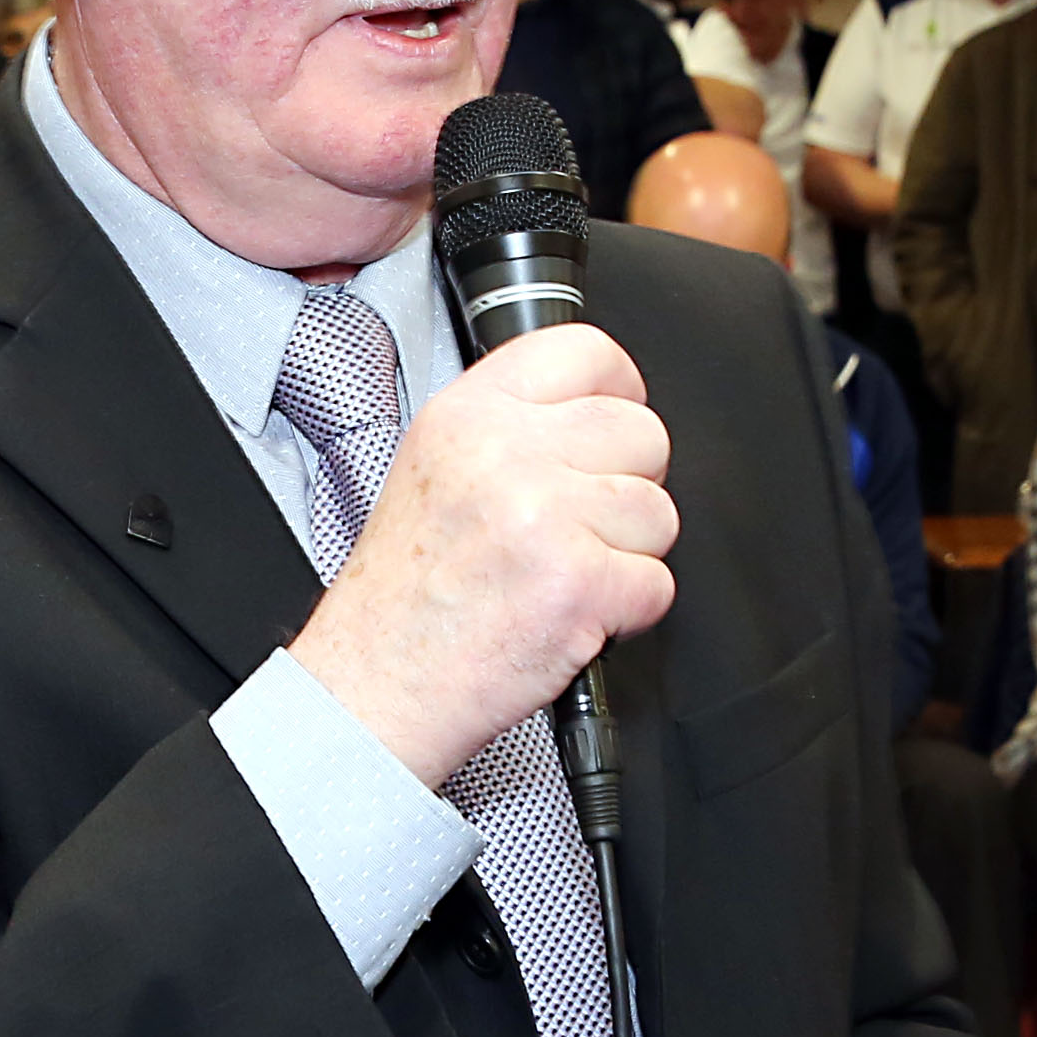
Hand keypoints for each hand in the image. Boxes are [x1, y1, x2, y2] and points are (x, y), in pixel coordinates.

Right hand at [286, 327, 676, 785]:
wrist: (378, 685)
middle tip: (579, 527)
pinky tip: (572, 614)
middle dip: (627, 486)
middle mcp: (505, 455)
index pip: (585, 351)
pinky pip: (657, 583)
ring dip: (629, 555)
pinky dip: (628, 612)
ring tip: (565, 575)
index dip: (619, 390)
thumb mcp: (432, 469)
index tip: (613, 428)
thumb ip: (509, 425)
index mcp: (468, 415)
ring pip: (658, 512)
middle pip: (641, 433)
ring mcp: (545, 518)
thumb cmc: (405, 595)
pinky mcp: (579, 585)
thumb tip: (594, 407)